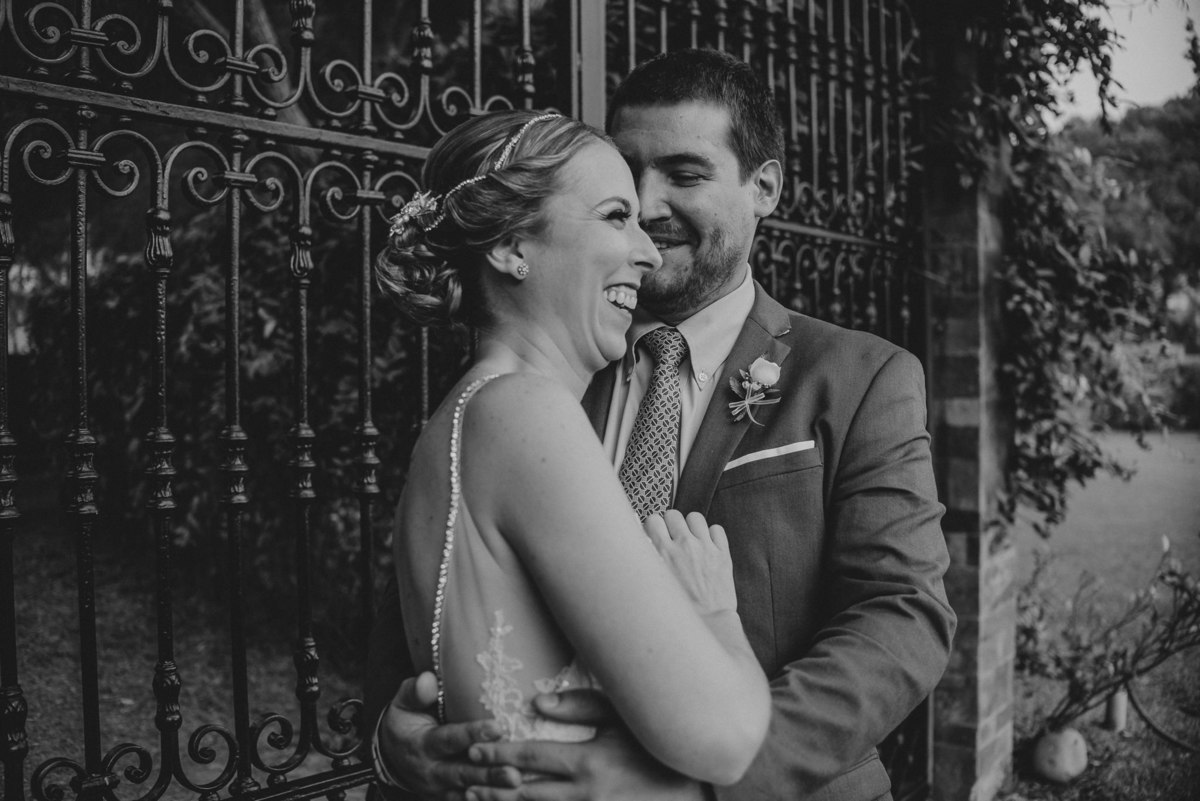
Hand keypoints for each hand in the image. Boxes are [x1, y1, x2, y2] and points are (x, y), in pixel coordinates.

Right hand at [377, 672, 521, 799]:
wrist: (391, 757)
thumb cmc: (404, 725)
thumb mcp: (402, 705)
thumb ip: (415, 692)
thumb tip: (428, 679)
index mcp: (422, 745)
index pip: (450, 739)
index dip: (473, 734)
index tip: (498, 727)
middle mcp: (432, 771)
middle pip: (463, 773)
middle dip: (489, 773)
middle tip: (514, 772)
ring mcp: (441, 789)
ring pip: (470, 791)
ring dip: (493, 789)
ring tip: (517, 783)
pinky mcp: (448, 798)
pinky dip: (488, 799)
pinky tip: (511, 797)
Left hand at [463, 691, 704, 800]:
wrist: (696, 789)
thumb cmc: (657, 746)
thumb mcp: (623, 718)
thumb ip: (580, 706)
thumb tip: (536, 702)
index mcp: (587, 763)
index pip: (530, 757)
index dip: (499, 753)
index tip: (475, 749)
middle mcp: (584, 794)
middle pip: (525, 792)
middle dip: (493, 786)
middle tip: (464, 781)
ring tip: (478, 799)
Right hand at [644, 510, 735, 614]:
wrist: (707, 626)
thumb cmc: (676, 610)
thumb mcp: (653, 583)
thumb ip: (646, 559)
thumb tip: (641, 539)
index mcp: (662, 552)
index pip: (653, 520)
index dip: (654, 528)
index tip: (656, 537)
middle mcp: (683, 545)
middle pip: (673, 515)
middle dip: (671, 524)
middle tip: (673, 539)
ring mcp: (705, 548)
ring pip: (695, 517)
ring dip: (691, 527)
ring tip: (691, 540)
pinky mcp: (723, 554)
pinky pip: (717, 529)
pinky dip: (712, 536)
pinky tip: (708, 548)